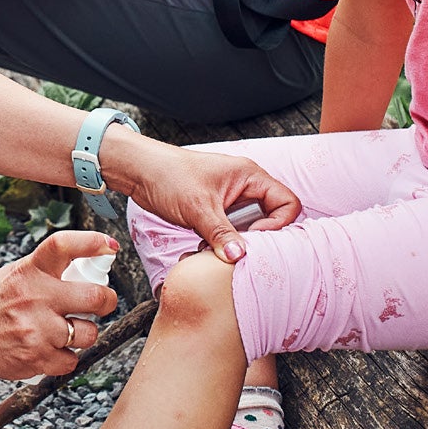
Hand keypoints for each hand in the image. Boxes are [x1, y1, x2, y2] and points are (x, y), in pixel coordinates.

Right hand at [0, 231, 120, 379]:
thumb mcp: (14, 274)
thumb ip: (47, 271)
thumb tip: (89, 269)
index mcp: (29, 271)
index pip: (64, 246)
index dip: (93, 242)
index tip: (109, 246)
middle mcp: (35, 298)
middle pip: (95, 297)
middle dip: (105, 301)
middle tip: (101, 303)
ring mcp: (37, 330)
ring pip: (88, 333)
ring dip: (82, 333)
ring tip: (64, 330)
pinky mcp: (36, 358)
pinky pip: (72, 360)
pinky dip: (65, 357)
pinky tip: (50, 348)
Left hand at [101, 127, 297, 264]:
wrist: (140, 171)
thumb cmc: (169, 176)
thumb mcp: (198, 208)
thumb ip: (221, 233)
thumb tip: (241, 257)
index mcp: (250, 176)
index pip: (287, 203)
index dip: (278, 225)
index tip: (254, 238)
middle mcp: (246, 187)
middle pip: (272, 218)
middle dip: (257, 238)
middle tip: (236, 250)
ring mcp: (232, 200)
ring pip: (251, 228)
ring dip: (238, 242)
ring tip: (218, 249)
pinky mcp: (217, 211)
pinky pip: (232, 231)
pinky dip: (224, 242)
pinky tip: (206, 247)